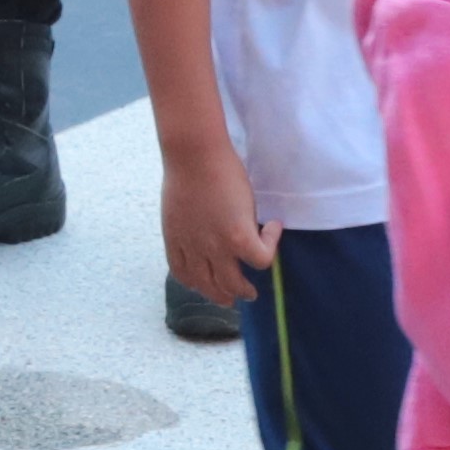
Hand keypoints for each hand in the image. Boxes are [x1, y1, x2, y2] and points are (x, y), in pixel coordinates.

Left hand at [156, 128, 275, 310]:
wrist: (193, 153)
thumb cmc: (186, 168)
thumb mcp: (179, 206)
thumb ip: (189, 225)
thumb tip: (205, 226)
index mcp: (176, 242)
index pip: (185, 276)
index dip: (200, 285)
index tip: (211, 284)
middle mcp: (195, 250)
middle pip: (209, 287)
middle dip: (223, 297)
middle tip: (237, 296)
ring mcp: (217, 246)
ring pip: (235, 284)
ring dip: (246, 291)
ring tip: (255, 288)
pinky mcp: (238, 237)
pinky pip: (261, 258)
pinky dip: (271, 247)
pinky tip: (274, 228)